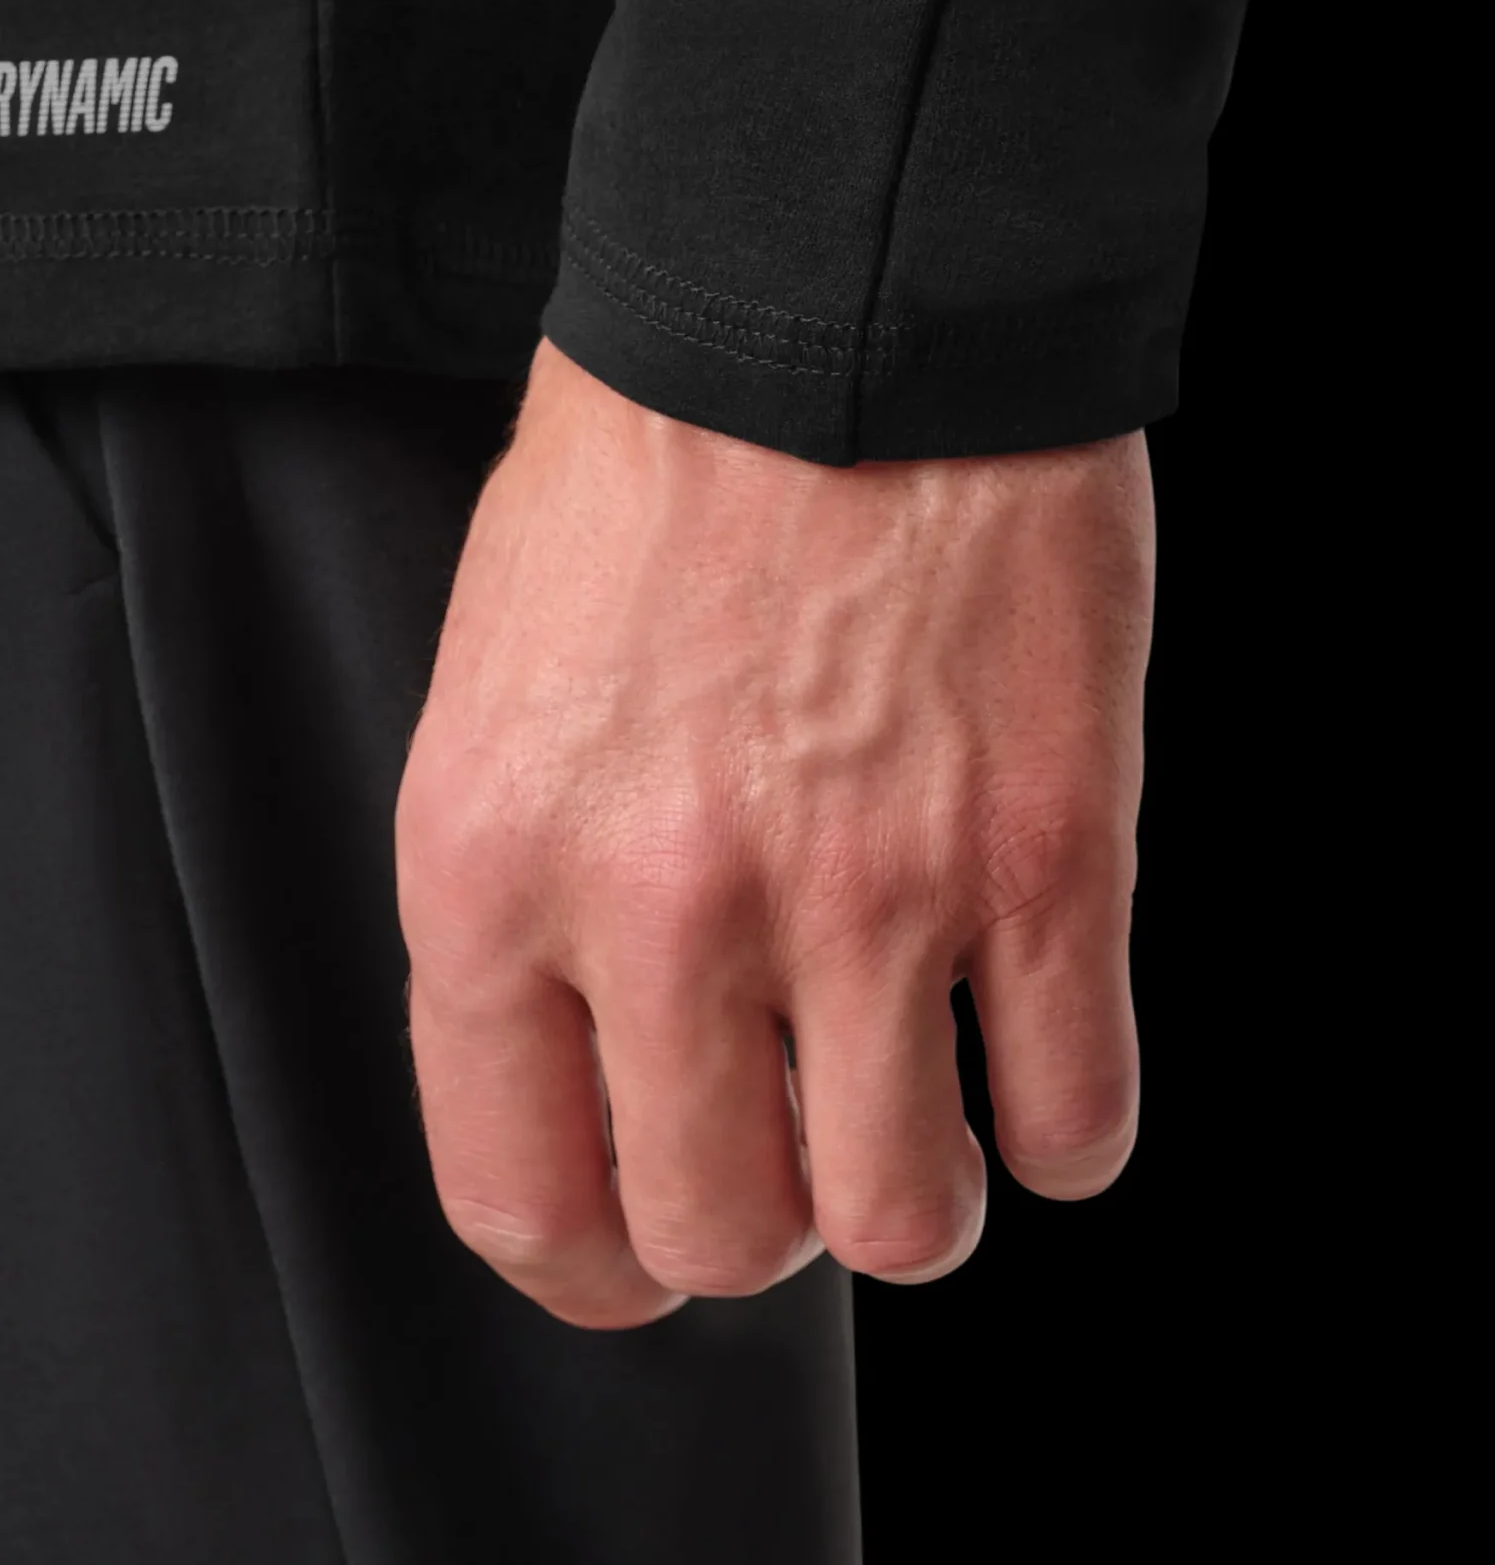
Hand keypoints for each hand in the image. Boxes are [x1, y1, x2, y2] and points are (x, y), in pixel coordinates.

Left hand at [395, 339, 1154, 1329]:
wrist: (832, 296)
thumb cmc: (654, 475)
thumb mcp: (496, 692)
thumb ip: (525, 909)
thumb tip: (601, 1084)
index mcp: (489, 868)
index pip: (519, 1194)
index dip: (594, 1268)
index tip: (646, 1255)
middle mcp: (663, 910)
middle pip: (724, 1232)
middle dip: (764, 1222)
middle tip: (794, 1142)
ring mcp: (866, 893)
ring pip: (906, 1220)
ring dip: (915, 1196)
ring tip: (916, 1106)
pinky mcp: (1042, 855)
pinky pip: (1074, 1118)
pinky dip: (1060, 1126)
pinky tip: (1033, 1059)